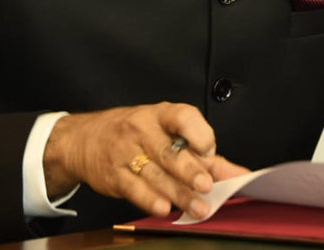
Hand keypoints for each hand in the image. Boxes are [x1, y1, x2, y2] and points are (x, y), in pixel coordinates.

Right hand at [43, 102, 248, 218]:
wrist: (84, 140)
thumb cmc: (136, 134)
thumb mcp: (168, 133)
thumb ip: (206, 156)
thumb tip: (239, 175)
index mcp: (161, 115)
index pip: (182, 117)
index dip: (198, 133)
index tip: (209, 151)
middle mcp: (142, 130)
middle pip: (169, 151)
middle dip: (189, 170)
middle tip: (207, 186)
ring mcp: (125, 152)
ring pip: (155, 174)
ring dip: (178, 193)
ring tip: (198, 208)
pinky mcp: (113, 175)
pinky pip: (133, 188)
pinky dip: (149, 200)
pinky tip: (164, 208)